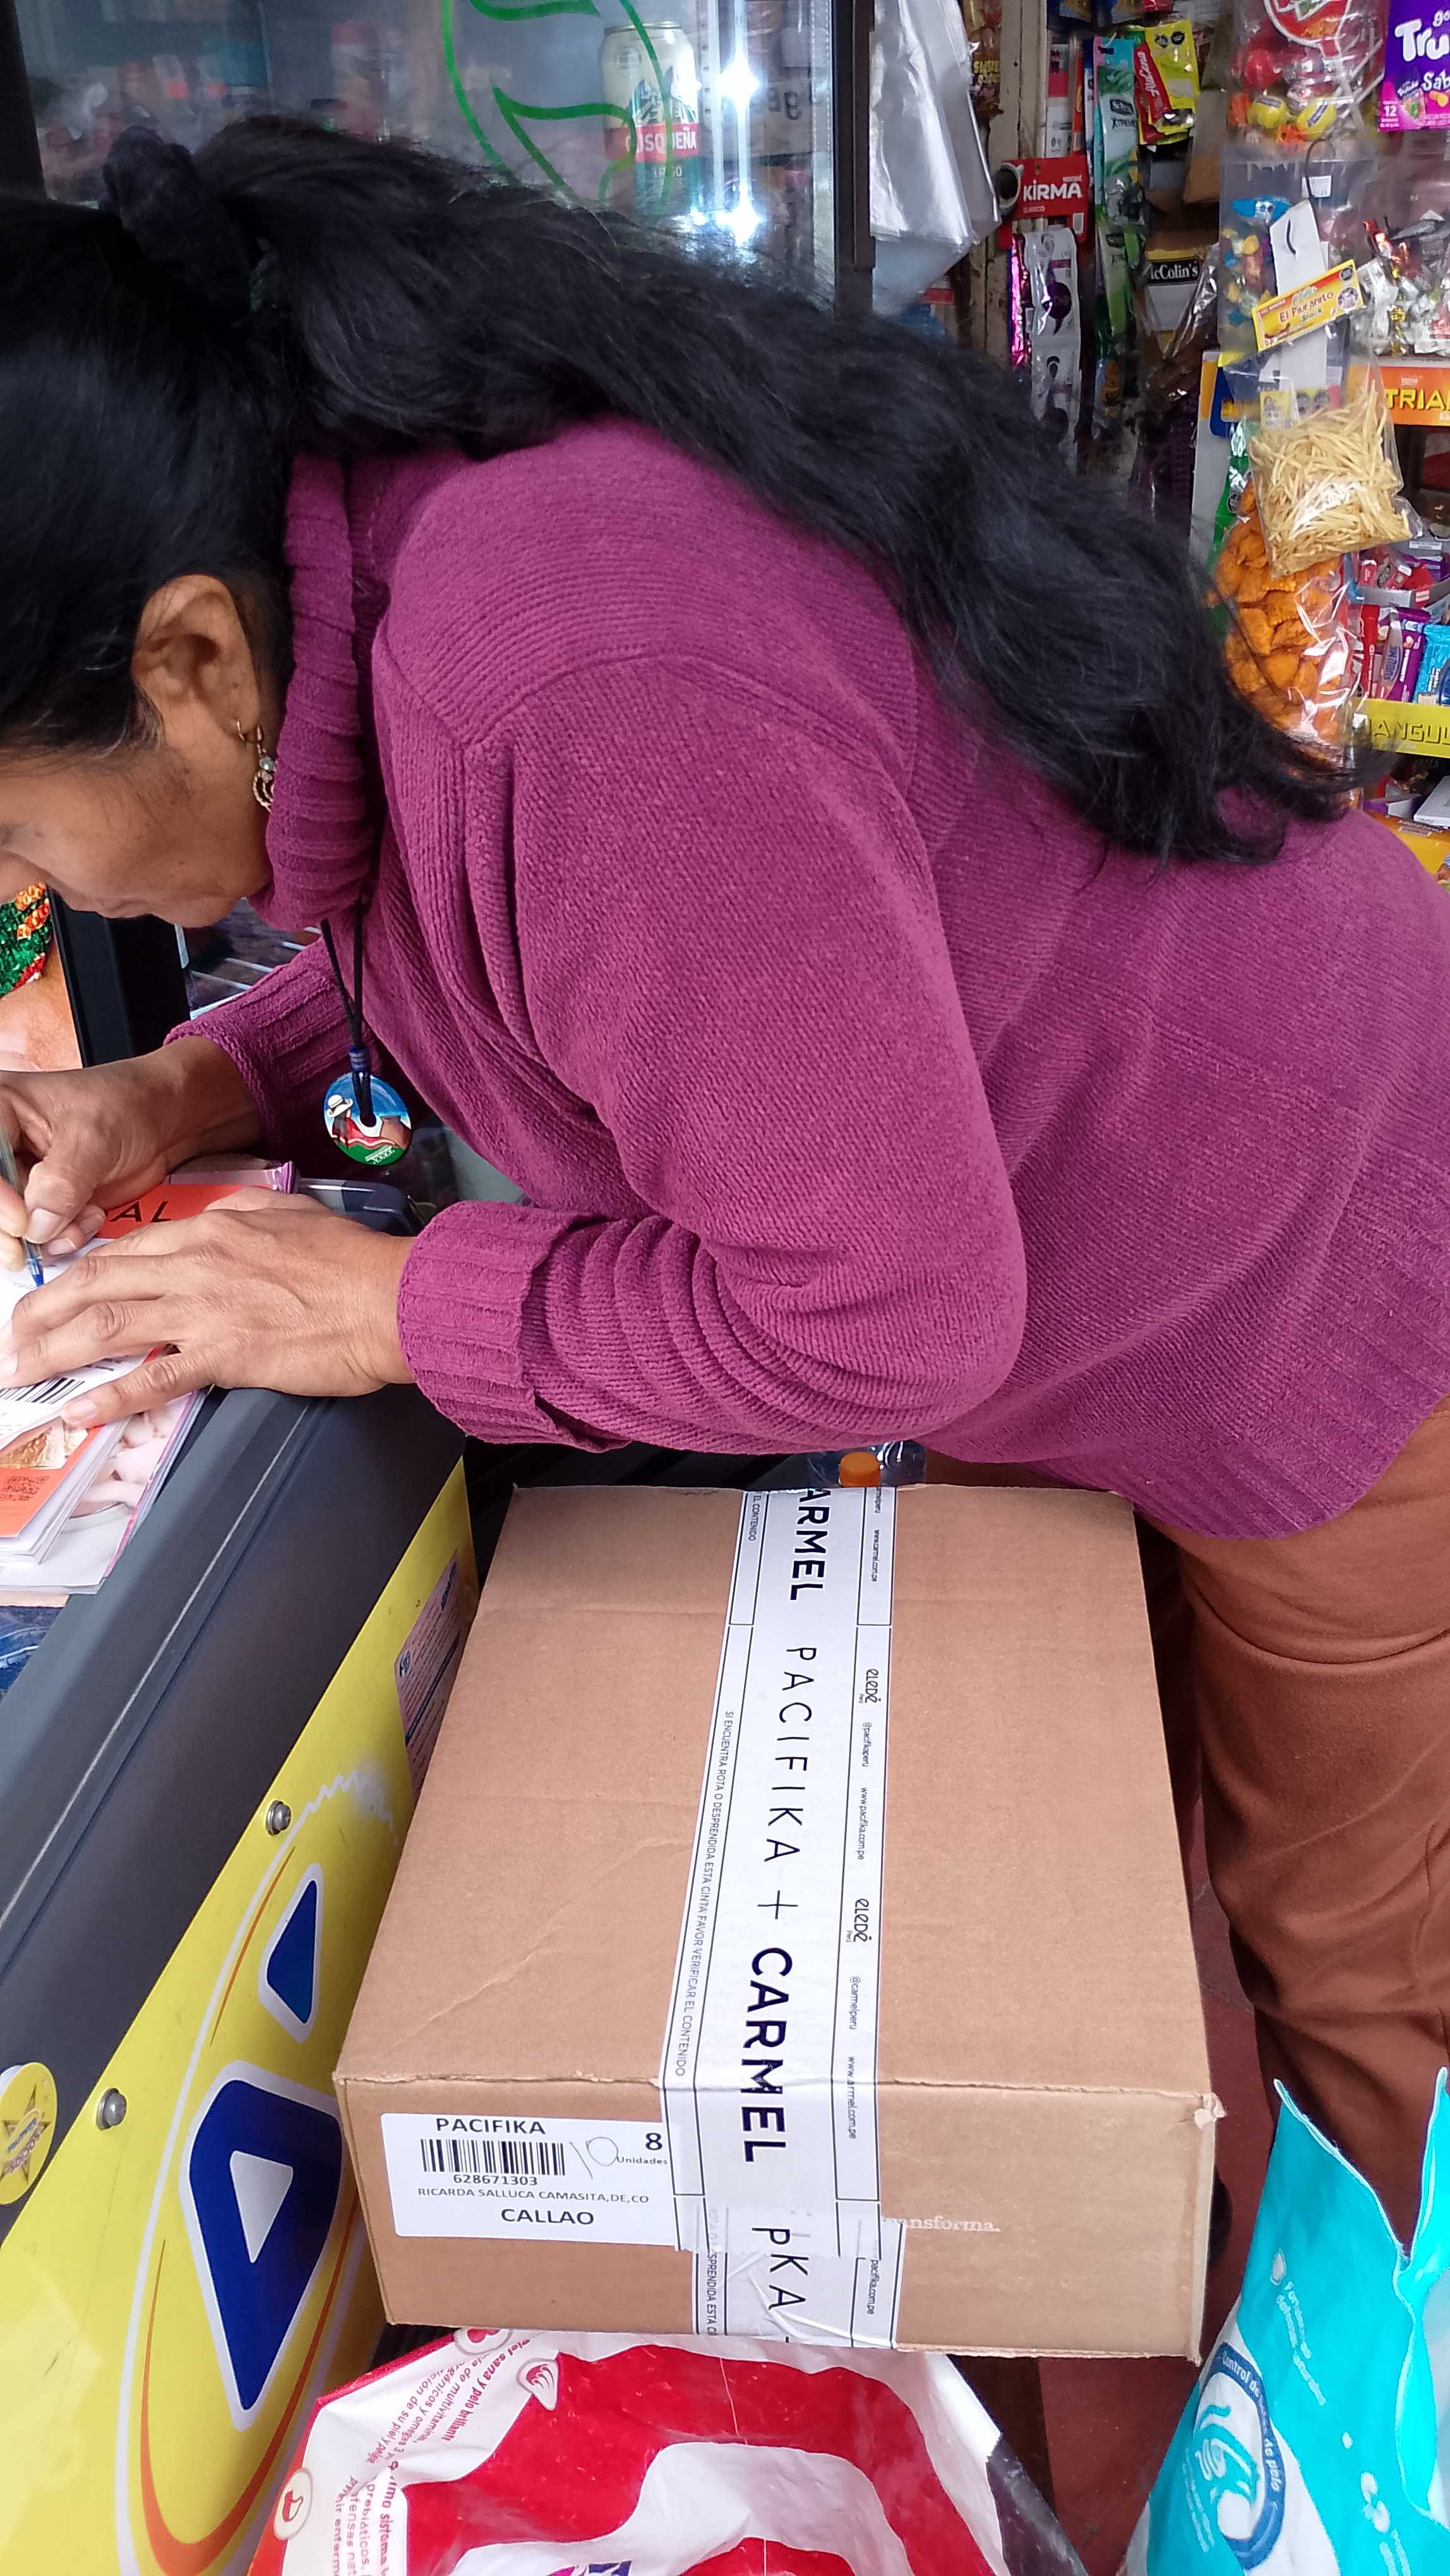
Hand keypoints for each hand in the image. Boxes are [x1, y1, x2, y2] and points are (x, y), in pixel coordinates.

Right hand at [0, 1039, 260, 1257]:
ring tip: (81, 1220)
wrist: (166, 1119)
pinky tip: (90, 1217)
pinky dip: (63, 1236)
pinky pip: (39, 1233)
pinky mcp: (46, 1200)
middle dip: (12, 1228)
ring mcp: (24, 1175)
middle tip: (29, 1249)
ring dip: (44, 1234)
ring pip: (12, 1222)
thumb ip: (61, 1181)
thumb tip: (35, 1224)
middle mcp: (4, 1144)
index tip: (20, 1221)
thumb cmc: (128, 1105)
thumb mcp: (93, 1136)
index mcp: (0, 1110)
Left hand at [0, 1193, 413, 1422]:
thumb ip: (243, 1215)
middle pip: (96, 1284)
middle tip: (10, 1338)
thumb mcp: (290, 1214)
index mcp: (209, 1230)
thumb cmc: (352, 1260)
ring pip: (108, 1327)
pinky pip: (155, 1379)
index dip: (76, 1274)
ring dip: (53, 1350)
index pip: (123, 1251)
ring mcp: (205, 1312)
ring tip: (18, 1371)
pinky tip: (78, 1411)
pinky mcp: (226, 1355)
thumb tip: (218, 1220)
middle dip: (41, 1312)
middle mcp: (195, 1267)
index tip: (50, 1295)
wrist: (391, 1298)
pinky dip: (111, 1397)